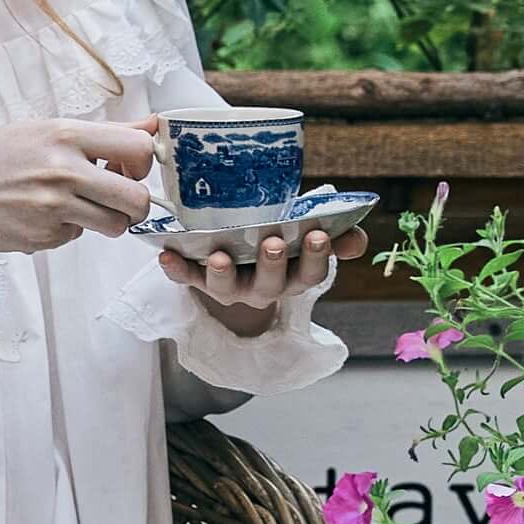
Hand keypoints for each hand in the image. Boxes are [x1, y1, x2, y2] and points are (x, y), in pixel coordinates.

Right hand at [0, 118, 158, 300]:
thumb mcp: (41, 131)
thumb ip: (101, 133)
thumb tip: (153, 125)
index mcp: (64, 134)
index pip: (137, 147)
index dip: (144, 163)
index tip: (130, 168)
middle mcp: (63, 170)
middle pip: (136, 198)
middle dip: (136, 205)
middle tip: (119, 201)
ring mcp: (53, 208)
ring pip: (113, 226)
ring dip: (105, 221)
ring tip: (77, 208)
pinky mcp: (43, 237)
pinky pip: (76, 237)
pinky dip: (66, 230)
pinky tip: (38, 216)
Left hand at [157, 223, 366, 338]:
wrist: (242, 256)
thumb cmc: (279, 237)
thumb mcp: (307, 234)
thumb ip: (335, 235)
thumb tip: (356, 239)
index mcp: (294, 276)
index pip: (310, 273)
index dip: (315, 257)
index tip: (318, 235)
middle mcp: (263, 288)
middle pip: (270, 284)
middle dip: (271, 264)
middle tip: (272, 242)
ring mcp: (230, 287)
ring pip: (226, 289)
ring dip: (222, 274)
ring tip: (219, 256)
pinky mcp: (199, 281)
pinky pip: (187, 279)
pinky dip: (177, 269)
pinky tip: (167, 254)